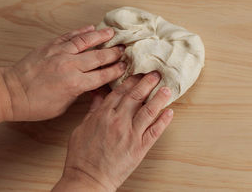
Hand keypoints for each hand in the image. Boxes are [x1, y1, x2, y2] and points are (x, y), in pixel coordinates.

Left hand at [2, 25, 125, 120]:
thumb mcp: (63, 106)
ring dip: (101, 36)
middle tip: (124, 49)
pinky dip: (81, 31)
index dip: (116, 70)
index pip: (102, 76)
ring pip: (85, 41)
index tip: (125, 66)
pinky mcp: (50, 46)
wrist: (11, 93)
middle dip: (113, 53)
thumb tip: (92, 84)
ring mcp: (60, 54)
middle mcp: (70, 66)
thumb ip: (80, 93)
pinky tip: (90, 27)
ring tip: (112, 32)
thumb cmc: (36, 104)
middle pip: (98, 57)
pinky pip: (69, 36)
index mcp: (75, 84)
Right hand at [53, 73, 173, 191]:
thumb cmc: (81, 156)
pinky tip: (170, 112)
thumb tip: (99, 95)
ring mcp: (130, 134)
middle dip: (147, 82)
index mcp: (103, 115)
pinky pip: (155, 131)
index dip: (131, 80)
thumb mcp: (81, 128)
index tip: (139, 72)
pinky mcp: (139, 147)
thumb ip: (93, 110)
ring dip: (159, 97)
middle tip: (156, 74)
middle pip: (136, 96)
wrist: (87, 179)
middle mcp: (118, 121)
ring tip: (167, 88)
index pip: (120, 91)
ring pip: (149, 110)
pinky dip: (164, 120)